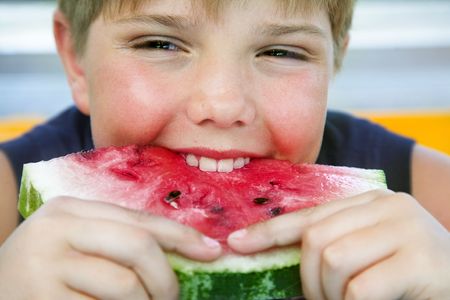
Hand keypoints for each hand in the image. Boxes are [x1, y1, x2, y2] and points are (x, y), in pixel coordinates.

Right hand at [0, 196, 220, 298]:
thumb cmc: (44, 270)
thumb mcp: (77, 243)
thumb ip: (118, 240)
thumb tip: (185, 249)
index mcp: (68, 209)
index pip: (139, 220)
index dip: (182, 235)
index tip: (212, 250)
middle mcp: (55, 230)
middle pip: (139, 247)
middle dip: (167, 278)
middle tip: (172, 298)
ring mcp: (44, 267)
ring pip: (126, 286)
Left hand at [228, 189, 449, 299]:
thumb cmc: (409, 275)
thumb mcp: (369, 250)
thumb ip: (335, 242)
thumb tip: (284, 256)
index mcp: (371, 201)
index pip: (309, 215)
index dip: (269, 231)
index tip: (236, 244)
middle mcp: (388, 206)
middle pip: (316, 238)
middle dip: (308, 279)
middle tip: (322, 299)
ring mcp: (406, 230)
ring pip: (333, 260)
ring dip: (330, 294)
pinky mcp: (421, 261)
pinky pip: (361, 288)